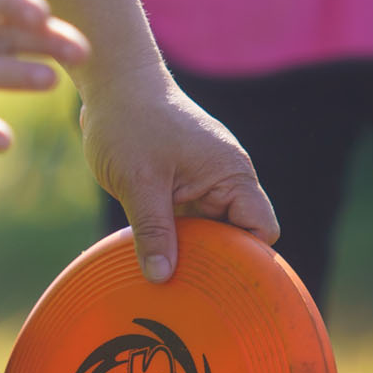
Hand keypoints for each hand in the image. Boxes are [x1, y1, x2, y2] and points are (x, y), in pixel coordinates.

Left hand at [78, 74, 278, 283]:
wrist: (110, 82)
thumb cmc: (129, 122)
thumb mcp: (139, 181)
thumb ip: (154, 231)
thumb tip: (161, 278)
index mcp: (231, 174)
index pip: (261, 229)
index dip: (247, 258)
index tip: (219, 283)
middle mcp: (224, 179)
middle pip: (234, 237)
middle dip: (212, 261)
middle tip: (184, 290)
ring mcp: (201, 181)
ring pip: (205, 232)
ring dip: (186, 251)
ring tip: (163, 278)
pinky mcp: (179, 183)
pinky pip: (184, 222)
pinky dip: (170, 237)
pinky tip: (149, 255)